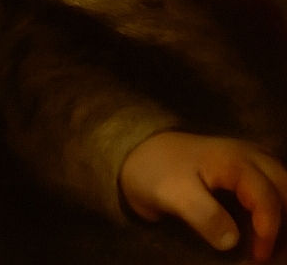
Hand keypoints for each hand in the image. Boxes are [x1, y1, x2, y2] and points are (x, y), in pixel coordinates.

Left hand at [120, 131, 286, 260]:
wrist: (138, 154)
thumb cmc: (156, 171)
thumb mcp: (173, 194)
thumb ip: (204, 215)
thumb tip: (232, 242)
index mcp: (233, 161)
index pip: (268, 198)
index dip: (269, 231)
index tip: (257, 258)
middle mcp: (249, 156)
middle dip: (286, 223)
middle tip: (272, 254)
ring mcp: (251, 161)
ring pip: (285, 187)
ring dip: (285, 217)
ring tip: (271, 248)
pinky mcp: (248, 172)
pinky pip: (275, 188)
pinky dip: (278, 211)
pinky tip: (265, 235)